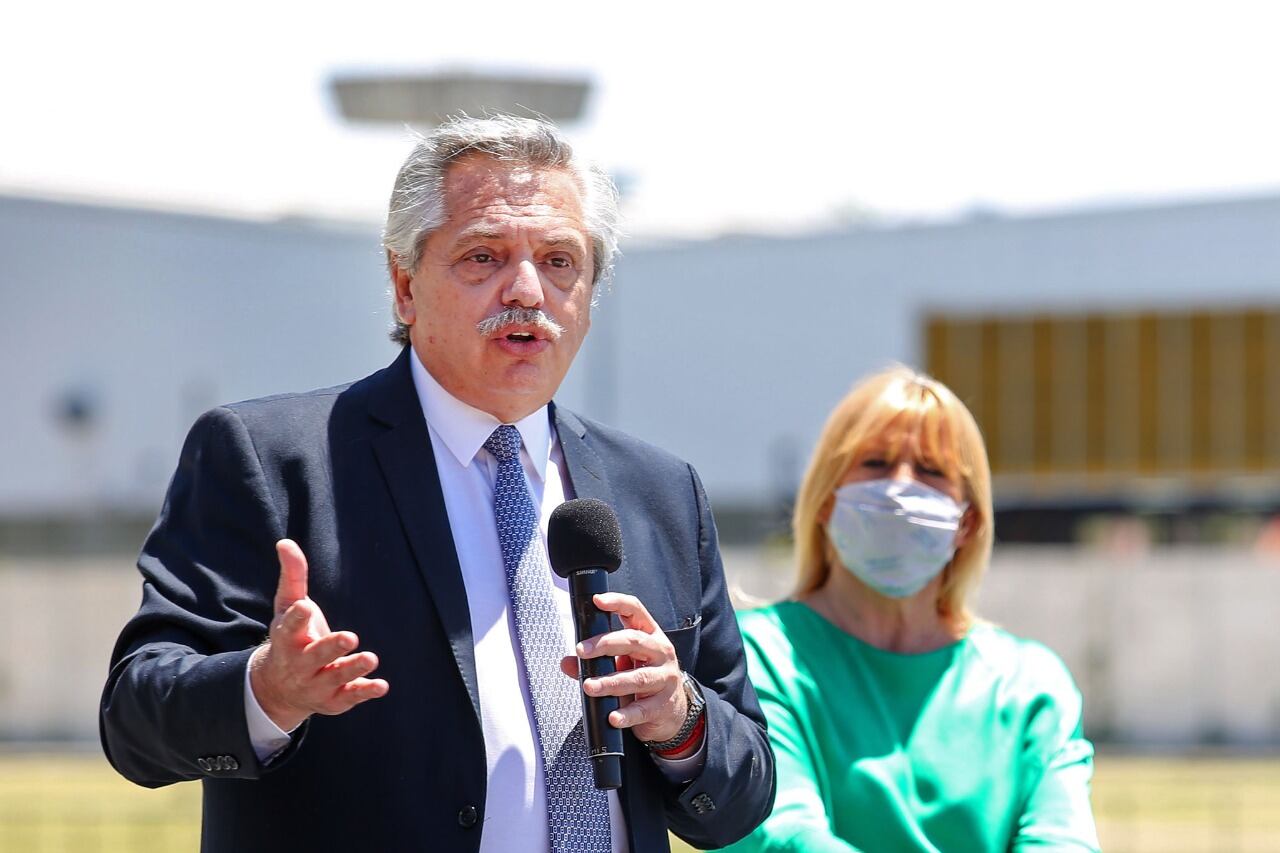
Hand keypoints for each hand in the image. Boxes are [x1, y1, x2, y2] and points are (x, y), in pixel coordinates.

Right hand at [248, 539, 388, 731]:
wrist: (278, 688)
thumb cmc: (290, 637)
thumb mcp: (287, 606)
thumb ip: (293, 576)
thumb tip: (285, 542)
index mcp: (287, 639)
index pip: (289, 628)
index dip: (297, 618)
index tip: (306, 607)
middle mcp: (300, 664)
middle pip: (314, 656)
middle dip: (331, 647)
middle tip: (350, 637)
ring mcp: (316, 683)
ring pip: (334, 677)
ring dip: (352, 668)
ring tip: (371, 658)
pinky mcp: (333, 699)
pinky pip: (349, 696)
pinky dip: (364, 692)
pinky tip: (382, 685)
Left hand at [559, 592, 687, 743]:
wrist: (673, 712)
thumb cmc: (645, 680)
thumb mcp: (622, 665)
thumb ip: (595, 662)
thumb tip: (567, 663)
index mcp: (650, 635)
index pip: (636, 611)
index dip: (617, 603)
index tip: (598, 601)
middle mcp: (661, 652)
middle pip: (634, 641)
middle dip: (605, 644)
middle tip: (582, 651)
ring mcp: (665, 678)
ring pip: (638, 677)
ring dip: (610, 682)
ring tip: (590, 686)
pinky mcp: (664, 705)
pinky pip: (643, 709)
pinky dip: (627, 713)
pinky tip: (613, 717)